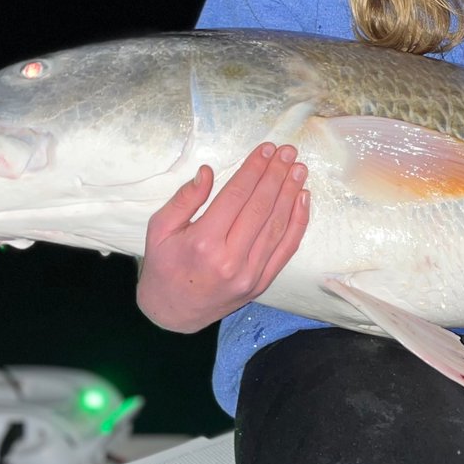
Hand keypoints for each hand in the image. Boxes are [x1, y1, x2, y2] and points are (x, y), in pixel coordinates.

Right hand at [136, 143, 309, 331]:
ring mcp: (249, 274)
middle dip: (276, 175)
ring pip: (277, 226)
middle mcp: (230, 259)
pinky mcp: (262, 283)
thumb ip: (184, 199)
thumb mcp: (160, 229)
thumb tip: (208, 172)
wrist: (172, 314)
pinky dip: (298, 222)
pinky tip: (303, 199)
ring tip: (298, 169)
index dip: (254, 169)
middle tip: (288, 151)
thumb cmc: (164, 266)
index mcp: (202, 242)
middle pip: (261, 207)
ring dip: (291, 194)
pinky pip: (286, 249)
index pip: (237, 196)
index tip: (267, 149)